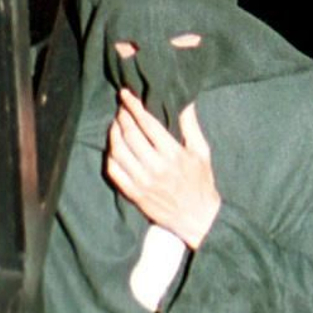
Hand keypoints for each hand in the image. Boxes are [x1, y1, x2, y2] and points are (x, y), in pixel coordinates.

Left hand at [105, 91, 220, 248]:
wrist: (198, 218)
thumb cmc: (201, 183)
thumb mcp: (202, 152)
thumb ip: (191, 126)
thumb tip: (185, 102)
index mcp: (174, 154)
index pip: (148, 124)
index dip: (134, 106)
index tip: (126, 94)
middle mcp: (157, 167)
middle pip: (131, 135)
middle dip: (123, 117)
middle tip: (121, 109)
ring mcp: (143, 182)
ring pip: (119, 151)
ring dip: (114, 134)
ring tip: (115, 125)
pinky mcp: (135, 194)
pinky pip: (114, 172)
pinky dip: (110, 156)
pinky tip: (113, 148)